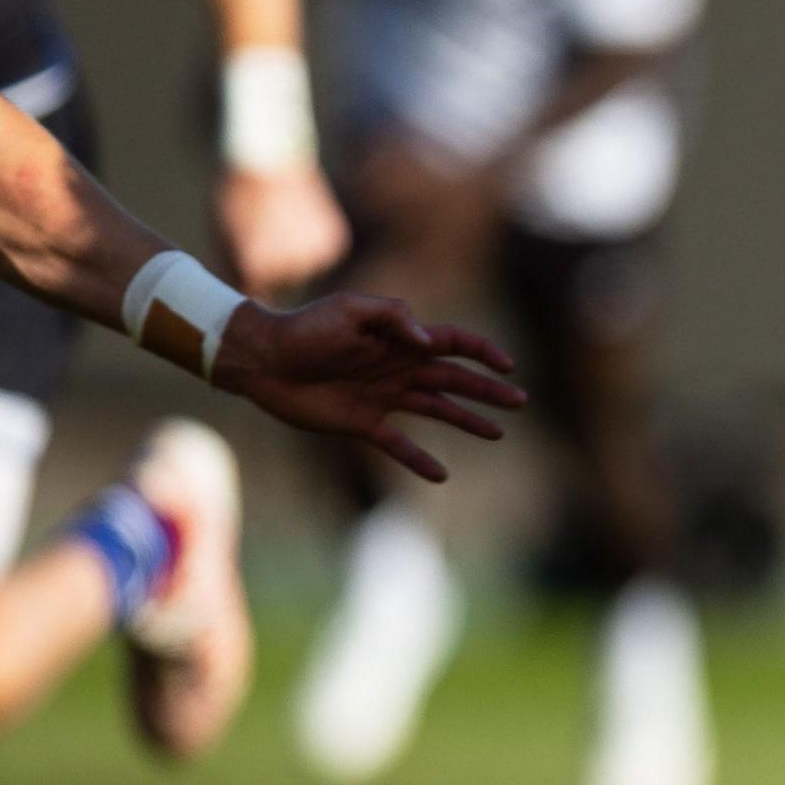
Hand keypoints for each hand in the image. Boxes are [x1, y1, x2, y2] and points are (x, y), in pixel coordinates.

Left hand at [213, 295, 523, 481]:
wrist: (263, 358)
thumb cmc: (305, 326)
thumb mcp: (350, 308)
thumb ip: (393, 316)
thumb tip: (428, 341)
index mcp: (401, 339)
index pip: (454, 344)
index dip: (483, 352)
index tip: (507, 366)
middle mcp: (399, 368)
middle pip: (455, 380)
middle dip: (489, 390)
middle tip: (520, 402)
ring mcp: (383, 397)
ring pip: (437, 410)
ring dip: (468, 421)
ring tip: (497, 433)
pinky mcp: (362, 423)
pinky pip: (398, 445)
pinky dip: (419, 460)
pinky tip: (441, 475)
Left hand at [217, 161, 349, 297]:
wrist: (267, 158)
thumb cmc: (236, 199)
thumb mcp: (223, 239)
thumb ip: (236, 274)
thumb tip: (248, 299)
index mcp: (255, 267)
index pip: (253, 292)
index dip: (249, 277)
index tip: (248, 263)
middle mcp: (288, 266)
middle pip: (281, 283)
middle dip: (273, 268)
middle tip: (264, 235)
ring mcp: (315, 254)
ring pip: (304, 270)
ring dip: (295, 256)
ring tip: (280, 225)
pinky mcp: (334, 243)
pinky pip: (322, 255)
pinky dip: (312, 243)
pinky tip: (298, 220)